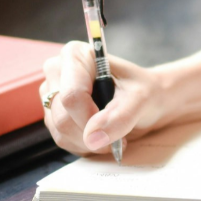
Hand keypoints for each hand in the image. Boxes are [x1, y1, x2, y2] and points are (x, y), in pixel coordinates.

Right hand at [40, 41, 165, 155]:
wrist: (148, 101)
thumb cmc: (145, 91)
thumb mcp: (141, 99)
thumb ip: (120, 116)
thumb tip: (93, 137)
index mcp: (76, 55)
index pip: (71, 95)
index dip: (90, 118)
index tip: (112, 125)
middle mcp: (58, 71)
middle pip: (63, 117)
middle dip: (92, 134)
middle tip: (118, 133)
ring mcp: (52, 94)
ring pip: (61, 132)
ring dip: (89, 142)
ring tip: (112, 133)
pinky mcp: (53, 114)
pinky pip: (62, 140)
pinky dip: (84, 145)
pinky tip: (101, 135)